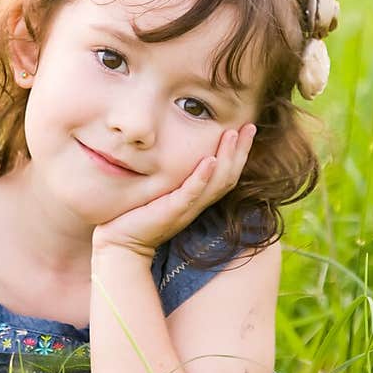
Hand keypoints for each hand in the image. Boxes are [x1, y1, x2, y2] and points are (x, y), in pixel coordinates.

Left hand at [92, 123, 256, 257]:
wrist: (121, 246)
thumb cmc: (136, 218)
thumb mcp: (159, 193)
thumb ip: (172, 177)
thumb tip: (170, 150)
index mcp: (196, 199)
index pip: (225, 175)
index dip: (238, 153)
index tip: (246, 128)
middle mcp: (196, 204)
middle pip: (228, 177)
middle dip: (241, 151)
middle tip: (251, 126)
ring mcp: (186, 209)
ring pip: (216, 183)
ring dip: (227, 157)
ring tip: (233, 134)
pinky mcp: (171, 212)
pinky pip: (191, 194)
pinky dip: (202, 177)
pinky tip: (210, 160)